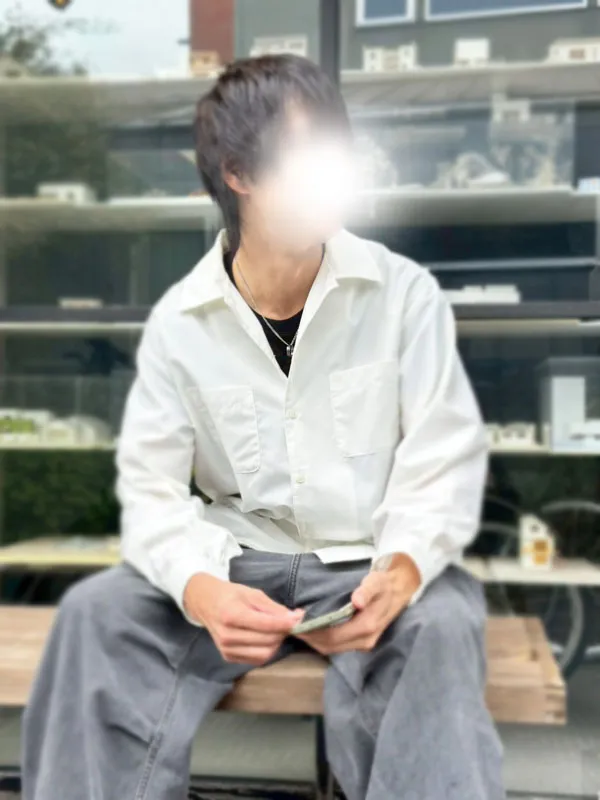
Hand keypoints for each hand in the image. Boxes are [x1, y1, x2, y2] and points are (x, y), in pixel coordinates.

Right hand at [184, 573, 303, 665]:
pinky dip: (267, 650)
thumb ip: (273, 607)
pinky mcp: (228, 657)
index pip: (266, 624)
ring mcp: (226, 649)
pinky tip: (266, 638)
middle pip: (267, 640)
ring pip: (265, 653)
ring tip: (277, 629)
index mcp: (231, 615)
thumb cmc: (230, 595)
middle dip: (283, 631)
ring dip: (277, 642)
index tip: (298, 618)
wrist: (206, 603)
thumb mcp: (252, 593)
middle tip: (289, 621)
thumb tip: (296, 617)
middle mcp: (227, 636)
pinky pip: (256, 659)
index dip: (285, 623)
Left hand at [298, 555, 420, 655]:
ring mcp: (362, 644)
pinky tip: (311, 629)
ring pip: (331, 649)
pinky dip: (321, 640)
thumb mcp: (376, 581)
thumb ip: (367, 590)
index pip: (333, 635)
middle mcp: (364, 640)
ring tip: (297, 627)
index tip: (296, 621)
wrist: (398, 592)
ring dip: (313, 640)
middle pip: (329, 645)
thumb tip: (357, 601)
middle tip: (290, 624)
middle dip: (308, 636)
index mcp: (367, 626)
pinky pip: (336, 646)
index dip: (312, 630)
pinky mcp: (359, 643)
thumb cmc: (383, 585)